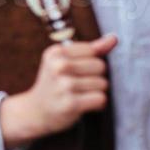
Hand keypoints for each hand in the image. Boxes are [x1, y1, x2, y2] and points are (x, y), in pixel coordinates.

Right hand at [0, 34, 116, 147]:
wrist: (36, 111)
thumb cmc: (55, 84)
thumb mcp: (65, 62)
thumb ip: (91, 50)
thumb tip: (113, 38)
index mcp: (56, 52)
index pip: (92, 50)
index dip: (91, 62)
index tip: (77, 71)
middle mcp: (58, 66)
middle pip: (100, 66)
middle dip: (96, 77)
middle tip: (79, 85)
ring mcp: (64, 85)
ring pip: (102, 83)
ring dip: (96, 92)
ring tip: (81, 95)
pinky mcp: (70, 104)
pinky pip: (100, 98)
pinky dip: (97, 104)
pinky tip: (85, 104)